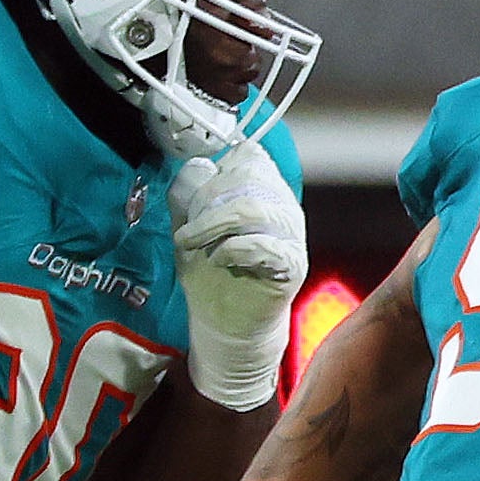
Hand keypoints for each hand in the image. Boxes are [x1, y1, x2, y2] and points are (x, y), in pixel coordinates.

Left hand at [168, 139, 307, 411]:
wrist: (225, 323)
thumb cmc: (210, 273)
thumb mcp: (188, 225)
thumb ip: (188, 194)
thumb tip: (197, 165)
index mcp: (261, 193)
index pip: (251, 156)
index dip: (221, 167)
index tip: (197, 193)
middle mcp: (281, 208)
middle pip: (251, 175)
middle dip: (209, 195)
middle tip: (189, 225)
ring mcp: (290, 237)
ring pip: (254, 206)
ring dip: (213, 222)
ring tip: (190, 241)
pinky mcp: (290, 266)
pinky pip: (265, 244)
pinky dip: (233, 247)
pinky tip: (218, 258)